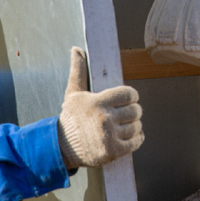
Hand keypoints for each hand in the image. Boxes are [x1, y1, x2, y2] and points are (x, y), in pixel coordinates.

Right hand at [57, 47, 143, 168]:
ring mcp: (109, 135)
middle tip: (128, 113)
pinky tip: (131, 136)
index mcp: (98, 102)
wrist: (62, 147)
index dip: (131, 96)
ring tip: (126, 125)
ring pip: (136, 126)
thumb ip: (78, 70)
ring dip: (134, 125)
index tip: (128, 99)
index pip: (129, 94)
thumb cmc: (71, 117)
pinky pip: (135, 142)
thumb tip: (76, 49)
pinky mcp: (113, 151)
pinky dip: (137, 139)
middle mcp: (105, 118)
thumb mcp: (73, 93)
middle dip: (134, 111)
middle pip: (135, 110)